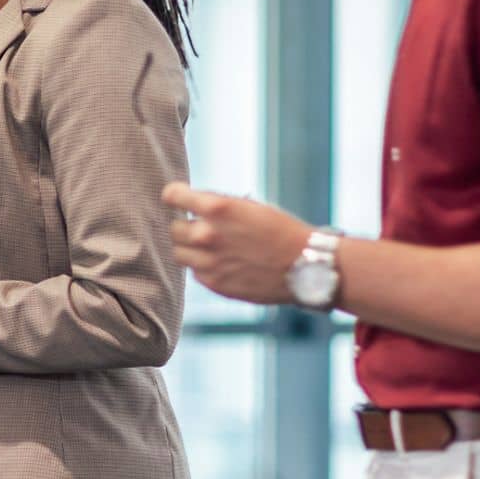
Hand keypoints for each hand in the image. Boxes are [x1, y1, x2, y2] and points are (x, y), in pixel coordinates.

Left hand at [162, 184, 309, 304]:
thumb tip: (191, 203)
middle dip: (185, 225)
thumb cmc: (281, 230)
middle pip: (173, 228)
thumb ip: (216, 206)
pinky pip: (195, 271)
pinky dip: (203, 266)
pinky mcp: (213, 283)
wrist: (307, 266)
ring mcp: (207, 261)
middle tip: (201, 227)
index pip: (171, 196)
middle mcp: (205, 234)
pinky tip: (224, 262)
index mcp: (216, 208)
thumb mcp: (250, 206)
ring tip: (211, 247)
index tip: (179, 199)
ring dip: (189, 248)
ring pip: (178, 252)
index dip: (175, 196)